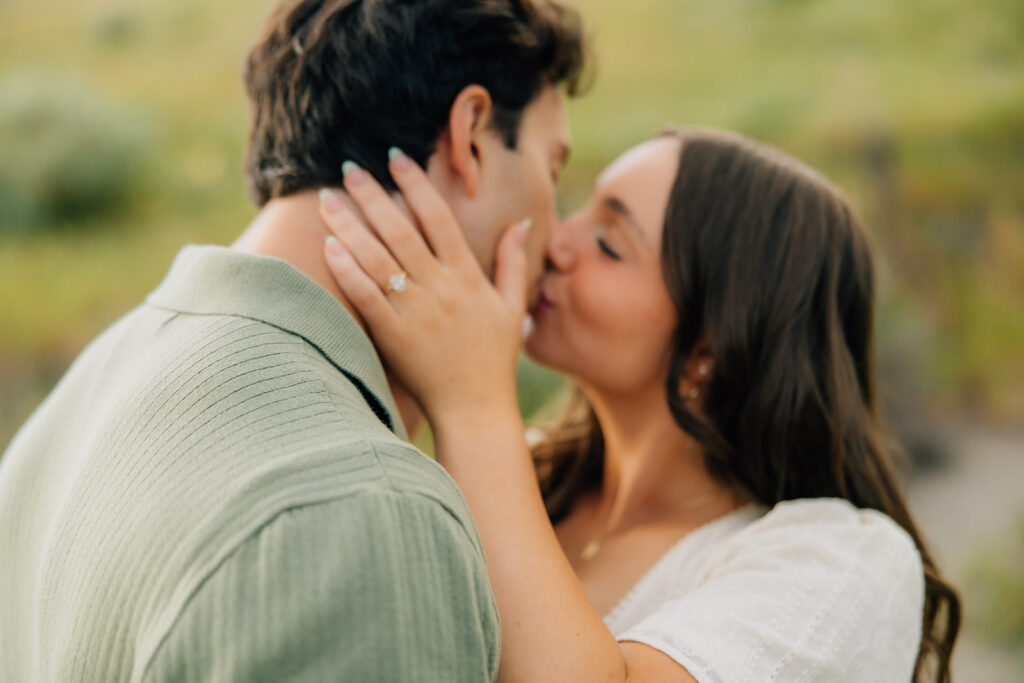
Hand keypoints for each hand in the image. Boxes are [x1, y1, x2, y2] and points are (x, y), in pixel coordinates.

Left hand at [320, 151, 530, 424]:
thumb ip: (513, 263)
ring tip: (328, 200)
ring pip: (378, 259)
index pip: (438, 218)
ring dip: (350, 226)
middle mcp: (440, 288)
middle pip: (401, 231)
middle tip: (349, 167)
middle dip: (373, 196)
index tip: (396, 157)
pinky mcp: (394, 337)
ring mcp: (416, 312)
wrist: (476, 409)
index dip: (416, 185)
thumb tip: (521, 224)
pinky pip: (367, 297)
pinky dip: (348, 271)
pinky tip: (329, 247)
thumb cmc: (494, 360)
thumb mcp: (513, 308)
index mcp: (467, 277)